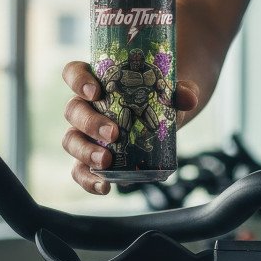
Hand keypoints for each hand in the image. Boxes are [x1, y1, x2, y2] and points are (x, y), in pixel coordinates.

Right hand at [61, 61, 198, 194]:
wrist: (163, 117)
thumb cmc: (160, 96)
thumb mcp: (173, 90)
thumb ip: (181, 90)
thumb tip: (189, 99)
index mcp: (98, 81)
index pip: (74, 73)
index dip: (78, 81)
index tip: (96, 92)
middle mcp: (86, 106)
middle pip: (73, 110)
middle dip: (90, 123)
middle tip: (113, 134)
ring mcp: (86, 133)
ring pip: (71, 140)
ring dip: (85, 151)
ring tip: (106, 161)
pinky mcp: (93, 158)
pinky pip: (80, 170)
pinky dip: (88, 180)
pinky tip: (104, 187)